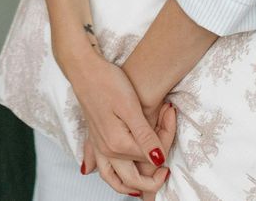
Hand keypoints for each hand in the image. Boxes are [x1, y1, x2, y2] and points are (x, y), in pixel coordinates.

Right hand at [63, 49, 167, 195]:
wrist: (84, 69)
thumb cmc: (108, 82)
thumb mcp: (131, 108)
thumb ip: (145, 137)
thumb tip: (159, 160)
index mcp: (118, 144)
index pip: (150, 159)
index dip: (165, 147)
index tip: (170, 120)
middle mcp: (106, 150)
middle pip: (133, 178)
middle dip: (152, 180)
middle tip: (167, 170)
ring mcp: (99, 147)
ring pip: (115, 180)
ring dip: (131, 186)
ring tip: (147, 185)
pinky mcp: (95, 140)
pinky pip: (104, 169)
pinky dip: (114, 177)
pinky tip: (120, 175)